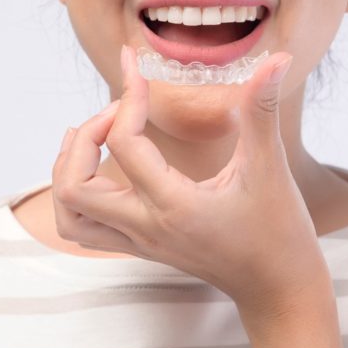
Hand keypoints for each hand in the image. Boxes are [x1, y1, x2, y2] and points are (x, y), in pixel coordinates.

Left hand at [51, 44, 331, 320]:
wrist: (277, 288)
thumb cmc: (279, 230)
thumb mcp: (271, 168)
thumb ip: (263, 111)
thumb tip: (277, 58)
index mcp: (174, 206)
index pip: (124, 144)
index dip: (127, 98)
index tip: (138, 70)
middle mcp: (146, 228)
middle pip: (74, 187)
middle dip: (84, 137)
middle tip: (117, 111)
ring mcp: (138, 242)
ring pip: (69, 215)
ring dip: (67, 171)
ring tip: (89, 136)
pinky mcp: (139, 248)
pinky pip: (84, 227)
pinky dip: (76, 195)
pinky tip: (98, 167)